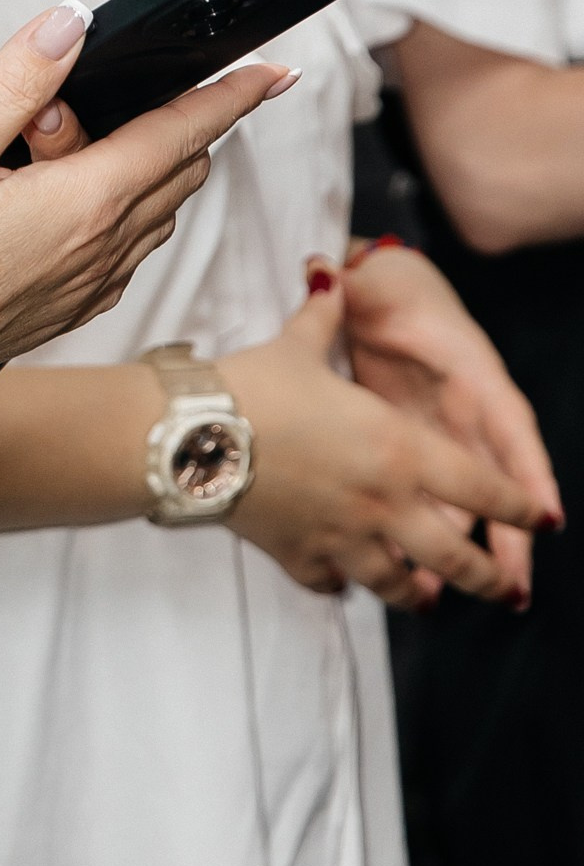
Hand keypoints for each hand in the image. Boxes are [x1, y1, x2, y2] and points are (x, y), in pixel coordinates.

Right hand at [0, 3, 290, 430]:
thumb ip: (15, 82)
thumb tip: (72, 23)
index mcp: (83, 205)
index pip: (183, 133)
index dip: (233, 94)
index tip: (274, 70)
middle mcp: (98, 253)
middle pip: (178, 172)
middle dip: (173, 123)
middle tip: (103, 94)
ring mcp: (81, 291)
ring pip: (152, 216)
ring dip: (143, 169)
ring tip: (77, 141)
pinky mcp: (55, 314)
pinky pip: (120, 256)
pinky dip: (117, 215)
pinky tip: (66, 204)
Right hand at [225, 275, 544, 609]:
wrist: (195, 436)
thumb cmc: (256, 387)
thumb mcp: (299, 343)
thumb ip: (326, 313)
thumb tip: (329, 271)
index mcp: (400, 451)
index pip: (481, 487)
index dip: (517, 505)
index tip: (539, 519)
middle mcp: (385, 504)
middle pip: (455, 558)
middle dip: (487, 579)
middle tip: (505, 591)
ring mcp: (344, 537)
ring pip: (400, 584)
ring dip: (419, 594)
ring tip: (428, 600)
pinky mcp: (300, 556)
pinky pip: (334, 582)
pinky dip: (343, 584)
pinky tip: (343, 581)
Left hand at [339, 236, 561, 602]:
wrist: (378, 292)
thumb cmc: (387, 292)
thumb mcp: (368, 288)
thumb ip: (349, 288)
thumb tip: (320, 270)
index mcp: (468, 372)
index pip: (508, 423)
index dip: (527, 470)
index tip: (545, 514)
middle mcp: (465, 412)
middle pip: (492, 481)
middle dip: (506, 535)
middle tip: (511, 587)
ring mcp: (444, 436)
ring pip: (462, 502)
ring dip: (464, 546)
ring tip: (457, 595)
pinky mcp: (417, 453)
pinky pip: (433, 501)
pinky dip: (429, 535)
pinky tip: (419, 578)